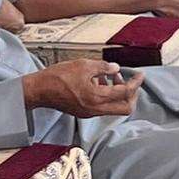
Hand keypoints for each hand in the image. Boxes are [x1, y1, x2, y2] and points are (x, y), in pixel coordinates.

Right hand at [22, 61, 140, 118]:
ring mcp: (89, 113)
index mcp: (97, 97)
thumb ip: (103, 67)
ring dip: (117, 93)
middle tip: (130, 80)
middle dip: (131, 94)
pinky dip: (107, 95)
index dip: (136, 83)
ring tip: (111, 76)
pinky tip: (99, 81)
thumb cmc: (58, 77)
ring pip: (114, 108)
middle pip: (125, 108)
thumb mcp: (83, 65)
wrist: (38, 90)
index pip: (126, 93)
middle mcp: (95, 109)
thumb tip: (116, 68)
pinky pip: (102, 107)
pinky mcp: (83, 112)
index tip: (140, 75)